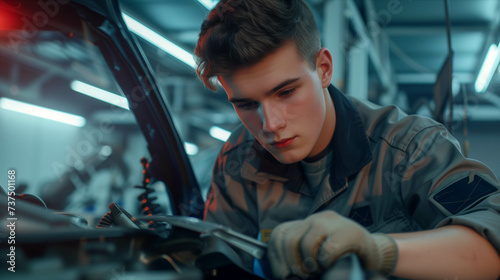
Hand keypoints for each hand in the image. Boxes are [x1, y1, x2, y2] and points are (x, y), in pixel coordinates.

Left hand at [267, 210, 397, 278]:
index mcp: (305, 224)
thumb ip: (299, 257)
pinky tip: (331, 266)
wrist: (375, 253)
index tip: (284, 274)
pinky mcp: (349, 232)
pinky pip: (327, 251)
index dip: (277, 258)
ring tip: (318, 271)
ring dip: (309, 264)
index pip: (279, 235)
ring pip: (305, 244)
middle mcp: (316, 218)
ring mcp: (332, 222)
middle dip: (292, 264)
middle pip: (288, 239)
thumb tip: (285, 274)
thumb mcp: (316, 254)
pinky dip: (326, 263)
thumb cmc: (343, 258)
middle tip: (303, 276)